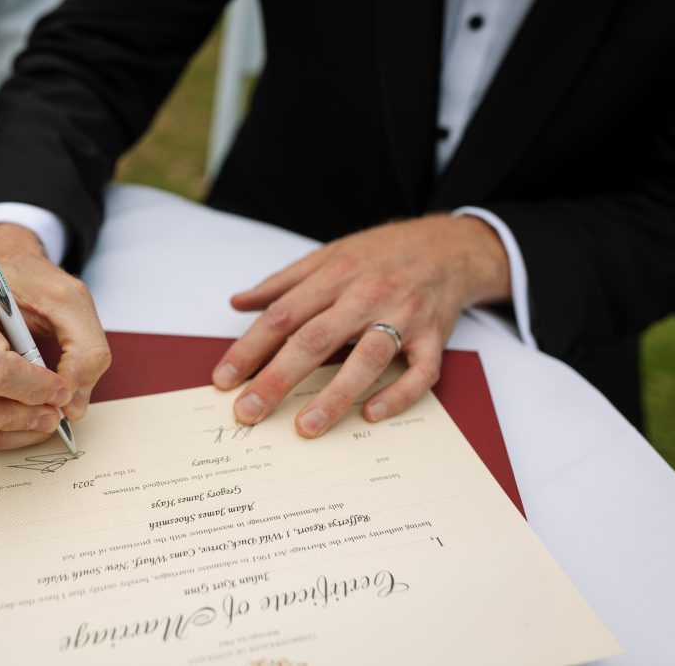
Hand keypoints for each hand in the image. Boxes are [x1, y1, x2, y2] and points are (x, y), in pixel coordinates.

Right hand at [0, 224, 110, 450]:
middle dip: (10, 419)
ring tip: (42, 411)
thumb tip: (73, 407)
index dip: (35, 389)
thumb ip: (87, 350)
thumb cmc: (29, 284)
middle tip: (49, 411)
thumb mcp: (70, 300)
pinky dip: (1, 433)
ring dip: (8, 429)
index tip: (63, 388)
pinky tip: (26, 412)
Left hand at [210, 214, 510, 436]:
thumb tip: (237, 302)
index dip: (249, 348)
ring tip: (305, 427)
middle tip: (248, 412)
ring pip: (367, 358)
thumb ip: (282, 282)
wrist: (450, 245)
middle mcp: (366, 296)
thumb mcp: (328, 255)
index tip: (224, 379)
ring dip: (334, 395)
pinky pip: (421, 373)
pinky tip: (370, 415)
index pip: (282, 315)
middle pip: (315, 339)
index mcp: (334, 276)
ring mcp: (403, 317)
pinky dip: (398, 394)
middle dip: (277, 378)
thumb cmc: (381, 254)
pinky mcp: (435, 338)